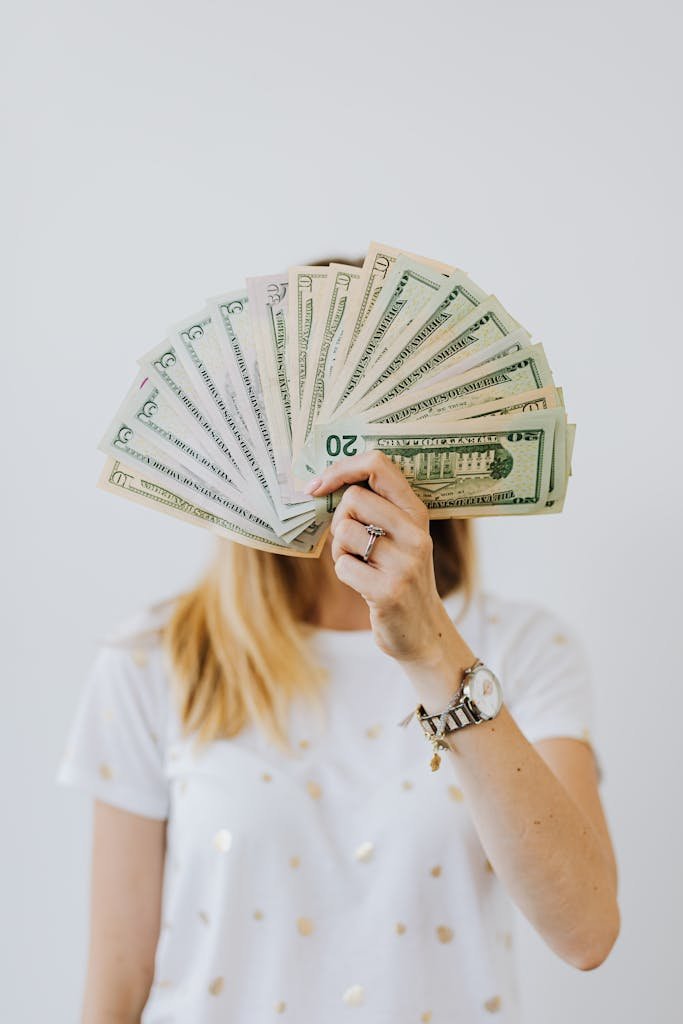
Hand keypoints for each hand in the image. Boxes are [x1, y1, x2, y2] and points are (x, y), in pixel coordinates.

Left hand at [305, 451, 469, 674]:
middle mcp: (415, 533)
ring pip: (344, 531)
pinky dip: (344, 574)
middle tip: (352, 544)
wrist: (422, 631)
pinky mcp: (389, 591)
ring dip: (339, 550)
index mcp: (416, 512)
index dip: (341, 468)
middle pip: (353, 498)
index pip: (378, 465)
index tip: (319, 485)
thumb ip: (376, 507)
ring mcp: (405, 562)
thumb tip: (322, 483)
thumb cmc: (398, 575)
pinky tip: (363, 585)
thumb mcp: (399, 536)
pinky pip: (343, 566)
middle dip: (339, 520)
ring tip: (360, 565)